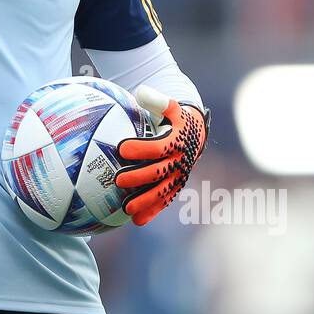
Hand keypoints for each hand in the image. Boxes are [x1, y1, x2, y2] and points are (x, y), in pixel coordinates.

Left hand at [114, 86, 207, 225]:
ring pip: (162, 190)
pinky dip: (152, 210)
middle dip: (139, 177)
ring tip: (127, 208)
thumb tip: (142, 92)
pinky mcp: (175, 184)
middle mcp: (180, 160)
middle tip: (118, 180)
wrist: (195, 131)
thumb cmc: (174, 117)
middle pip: (158, 171)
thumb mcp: (170, 106)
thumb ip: (157, 100)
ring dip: (145, 201)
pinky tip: (137, 221)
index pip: (158, 147)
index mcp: (177, 140)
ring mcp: (178, 175)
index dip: (141, 149)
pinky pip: (165, 199)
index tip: (122, 149)